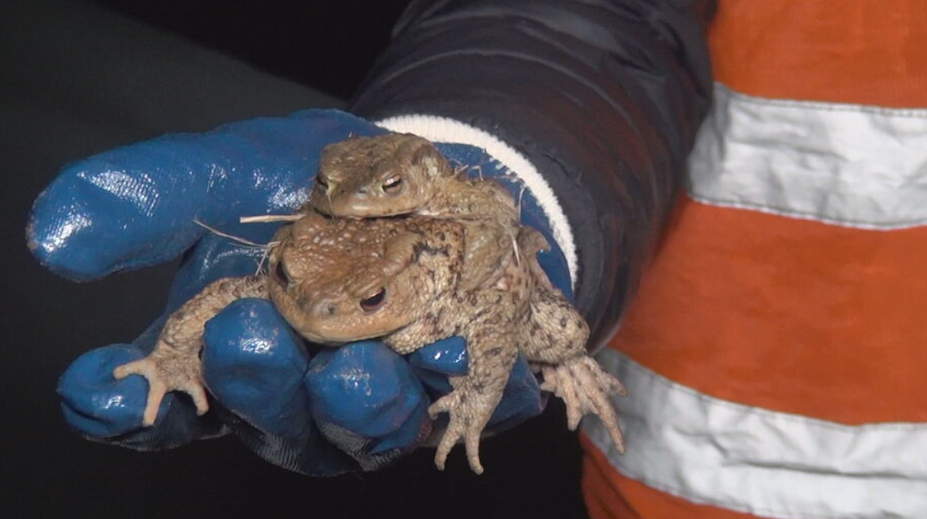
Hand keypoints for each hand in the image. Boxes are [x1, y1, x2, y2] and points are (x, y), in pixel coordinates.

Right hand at [36, 109, 567, 473]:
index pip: (162, 406)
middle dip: (256, 385)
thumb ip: (155, 202)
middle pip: (267, 417)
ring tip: (347, 368)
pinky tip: (449, 350)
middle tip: (246, 338)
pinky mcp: (448, 389)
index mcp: (225, 354)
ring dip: (354, 404)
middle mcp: (295, 392)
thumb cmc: (303, 181)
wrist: (413, 171)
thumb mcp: (225, 175)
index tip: (101, 392)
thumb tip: (55, 234)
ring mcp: (372, 401)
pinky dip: (448, 381)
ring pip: (359, 429)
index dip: (126, 409)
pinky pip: (449, 400)